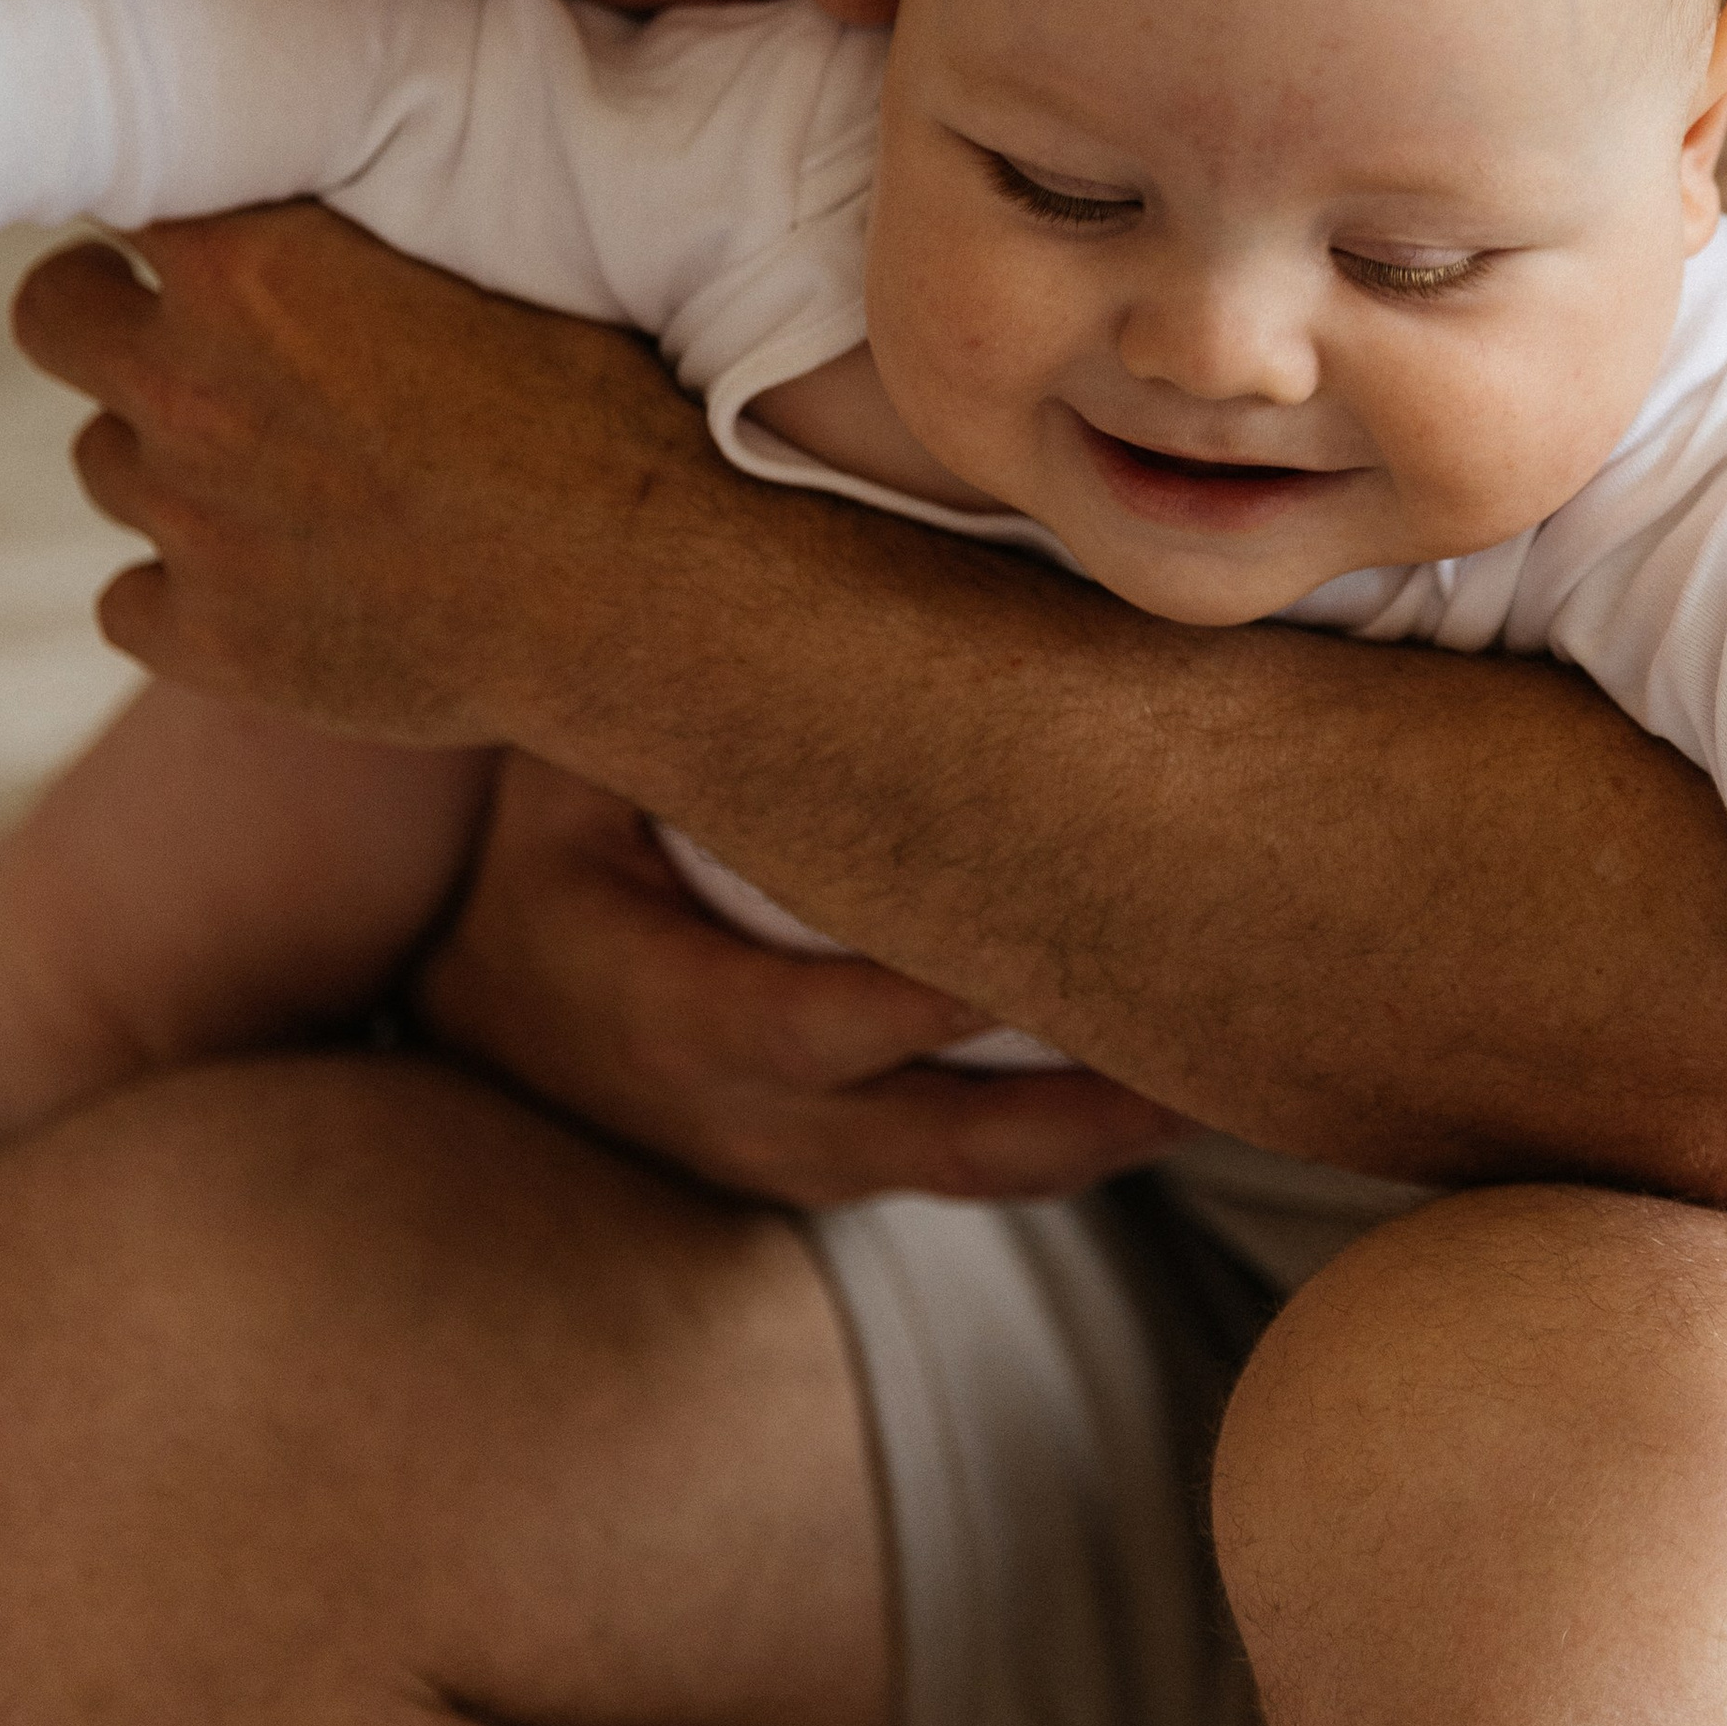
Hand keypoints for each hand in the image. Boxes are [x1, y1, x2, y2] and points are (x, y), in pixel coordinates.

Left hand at [10, 206, 726, 742]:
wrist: (635, 596)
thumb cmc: (596, 416)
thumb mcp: (487, 268)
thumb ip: (357, 241)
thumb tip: (320, 216)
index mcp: (254, 264)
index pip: (127, 183)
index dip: (170, 208)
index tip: (203, 222)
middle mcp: (189, 382)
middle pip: (53, 310)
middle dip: (103, 309)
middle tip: (189, 333)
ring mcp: (186, 519)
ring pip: (104, 458)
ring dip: (170, 456)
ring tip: (289, 474)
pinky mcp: (205, 641)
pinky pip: (128, 601)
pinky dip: (187, 594)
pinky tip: (280, 584)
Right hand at [417, 757, 1188, 1206]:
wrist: (479, 1005)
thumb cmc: (542, 848)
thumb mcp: (568, 776)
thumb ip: (667, 698)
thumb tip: (769, 554)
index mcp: (664, 1018)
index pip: (831, 1019)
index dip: (957, 986)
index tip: (1081, 908)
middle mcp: (739, 1121)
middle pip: (951, 1132)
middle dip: (1097, 1084)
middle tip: (1231, 997)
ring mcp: (796, 1164)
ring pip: (984, 1166)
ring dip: (1114, 1118)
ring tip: (1247, 1048)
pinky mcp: (839, 1171)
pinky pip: (976, 1164)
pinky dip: (1077, 1130)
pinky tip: (1177, 1069)